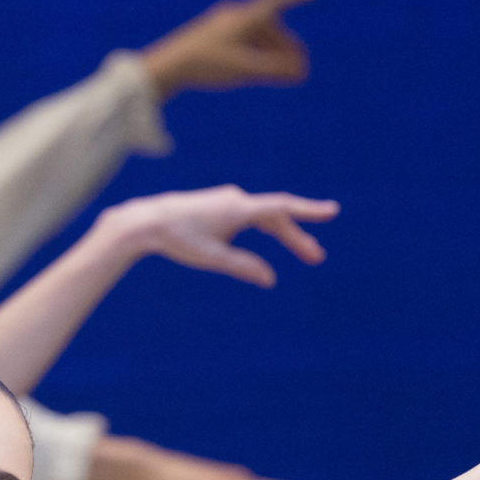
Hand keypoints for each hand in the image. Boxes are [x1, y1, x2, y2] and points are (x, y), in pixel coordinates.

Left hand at [97, 186, 336, 287]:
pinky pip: (253, 215)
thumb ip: (243, 267)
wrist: (147, 221)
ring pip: (266, 216)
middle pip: (277, 217)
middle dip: (298, 238)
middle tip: (317, 258)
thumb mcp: (213, 258)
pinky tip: (274, 235)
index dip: (308, 211)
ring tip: (305, 252)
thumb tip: (270, 279)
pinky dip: (269, 227)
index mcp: (239, 210)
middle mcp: (237, 200)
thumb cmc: (178, 240)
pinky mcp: (220, 205)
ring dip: (285, 234)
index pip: (281, 209)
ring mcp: (229, 200)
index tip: (332, 211)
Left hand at [139, 0, 319, 96]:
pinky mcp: (210, 38)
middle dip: (287, 47)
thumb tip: (300, 72)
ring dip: (272, 53)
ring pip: (255, 36)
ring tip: (281, 73)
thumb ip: (274, 71)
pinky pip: (242, 42)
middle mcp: (233, 16)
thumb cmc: (205, 65)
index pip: (276, 1)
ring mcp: (221, 26)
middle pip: (269, 28)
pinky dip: (256, 54)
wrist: (166, 67)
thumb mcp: (244, 70)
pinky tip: (258, 68)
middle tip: (300, 68)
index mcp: (243, 17)